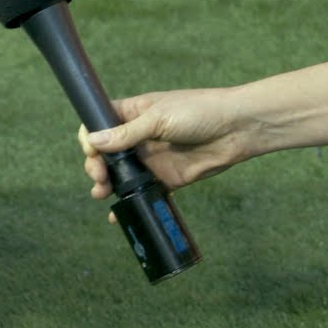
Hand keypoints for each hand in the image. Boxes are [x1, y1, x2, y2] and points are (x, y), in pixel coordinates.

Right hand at [77, 87, 255, 207]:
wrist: (238, 129)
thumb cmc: (199, 112)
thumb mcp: (159, 118)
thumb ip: (126, 133)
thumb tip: (93, 141)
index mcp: (133, 113)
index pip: (99, 123)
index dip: (90, 138)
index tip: (92, 151)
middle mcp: (138, 136)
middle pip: (105, 152)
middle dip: (96, 165)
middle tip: (99, 176)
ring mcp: (151, 158)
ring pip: (120, 174)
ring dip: (106, 184)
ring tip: (101, 193)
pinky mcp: (166, 178)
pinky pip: (142, 192)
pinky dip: (129, 203)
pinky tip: (117, 215)